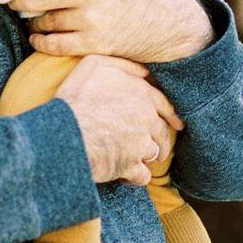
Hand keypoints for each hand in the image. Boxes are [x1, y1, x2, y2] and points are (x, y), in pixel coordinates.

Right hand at [55, 54, 183, 185]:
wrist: (65, 132)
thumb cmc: (76, 98)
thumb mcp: (95, 65)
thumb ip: (124, 65)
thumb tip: (144, 71)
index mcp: (141, 93)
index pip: (164, 105)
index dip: (170, 115)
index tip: (176, 124)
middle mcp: (147, 118)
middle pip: (162, 132)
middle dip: (161, 140)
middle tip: (157, 148)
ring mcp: (141, 144)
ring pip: (153, 154)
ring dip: (146, 157)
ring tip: (136, 160)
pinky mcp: (131, 166)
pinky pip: (141, 176)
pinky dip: (135, 177)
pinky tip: (126, 176)